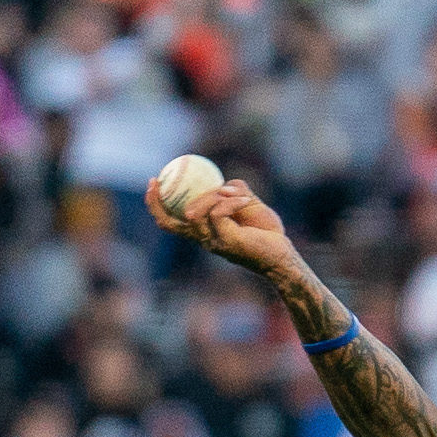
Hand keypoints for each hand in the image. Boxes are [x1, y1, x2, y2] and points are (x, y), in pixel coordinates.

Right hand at [147, 157, 303, 286]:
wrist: (282, 255)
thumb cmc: (266, 232)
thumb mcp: (249, 204)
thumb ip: (235, 190)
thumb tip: (223, 184)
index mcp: (204, 231)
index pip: (171, 221)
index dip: (156, 203)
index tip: (154, 181)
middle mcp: (203, 239)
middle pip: (169, 223)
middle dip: (155, 202)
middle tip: (156, 180)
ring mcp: (213, 241)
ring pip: (195, 213)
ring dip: (213, 196)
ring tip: (236, 194)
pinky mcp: (226, 241)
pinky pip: (217, 213)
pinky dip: (230, 201)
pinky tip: (246, 200)